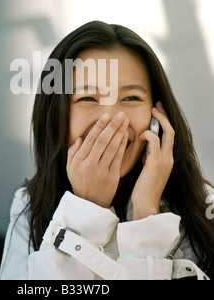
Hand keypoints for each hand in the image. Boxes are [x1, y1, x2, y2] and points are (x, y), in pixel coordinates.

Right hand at [67, 112, 128, 207]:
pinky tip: (126, 135)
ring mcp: (102, 171)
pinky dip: (123, 145)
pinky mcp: (112, 177)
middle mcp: (90, 165)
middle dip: (112, 126)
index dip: (99, 126)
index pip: (90, 139)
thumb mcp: (70, 168)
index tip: (106, 115)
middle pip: (103, 141)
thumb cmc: (80, 183)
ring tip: (125, 121)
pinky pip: (119, 158)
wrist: (89, 204)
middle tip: (120, 114)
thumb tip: (80, 138)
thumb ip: (72, 152)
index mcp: (79, 161)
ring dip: (120, 133)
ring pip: (112, 148)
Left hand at [131, 102, 174, 219]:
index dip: (164, 122)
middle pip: (171, 130)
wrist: (145, 204)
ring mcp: (165, 160)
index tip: (157, 111)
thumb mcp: (147, 169)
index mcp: (167, 159)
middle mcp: (169, 158)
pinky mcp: (157, 162)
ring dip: (159, 121)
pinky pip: (155, 141)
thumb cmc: (143, 188)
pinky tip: (140, 135)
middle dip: (163, 116)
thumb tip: (142, 145)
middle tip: (155, 106)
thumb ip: (148, 156)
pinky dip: (148, 134)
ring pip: (167, 133)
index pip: (169, 136)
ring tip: (151, 113)